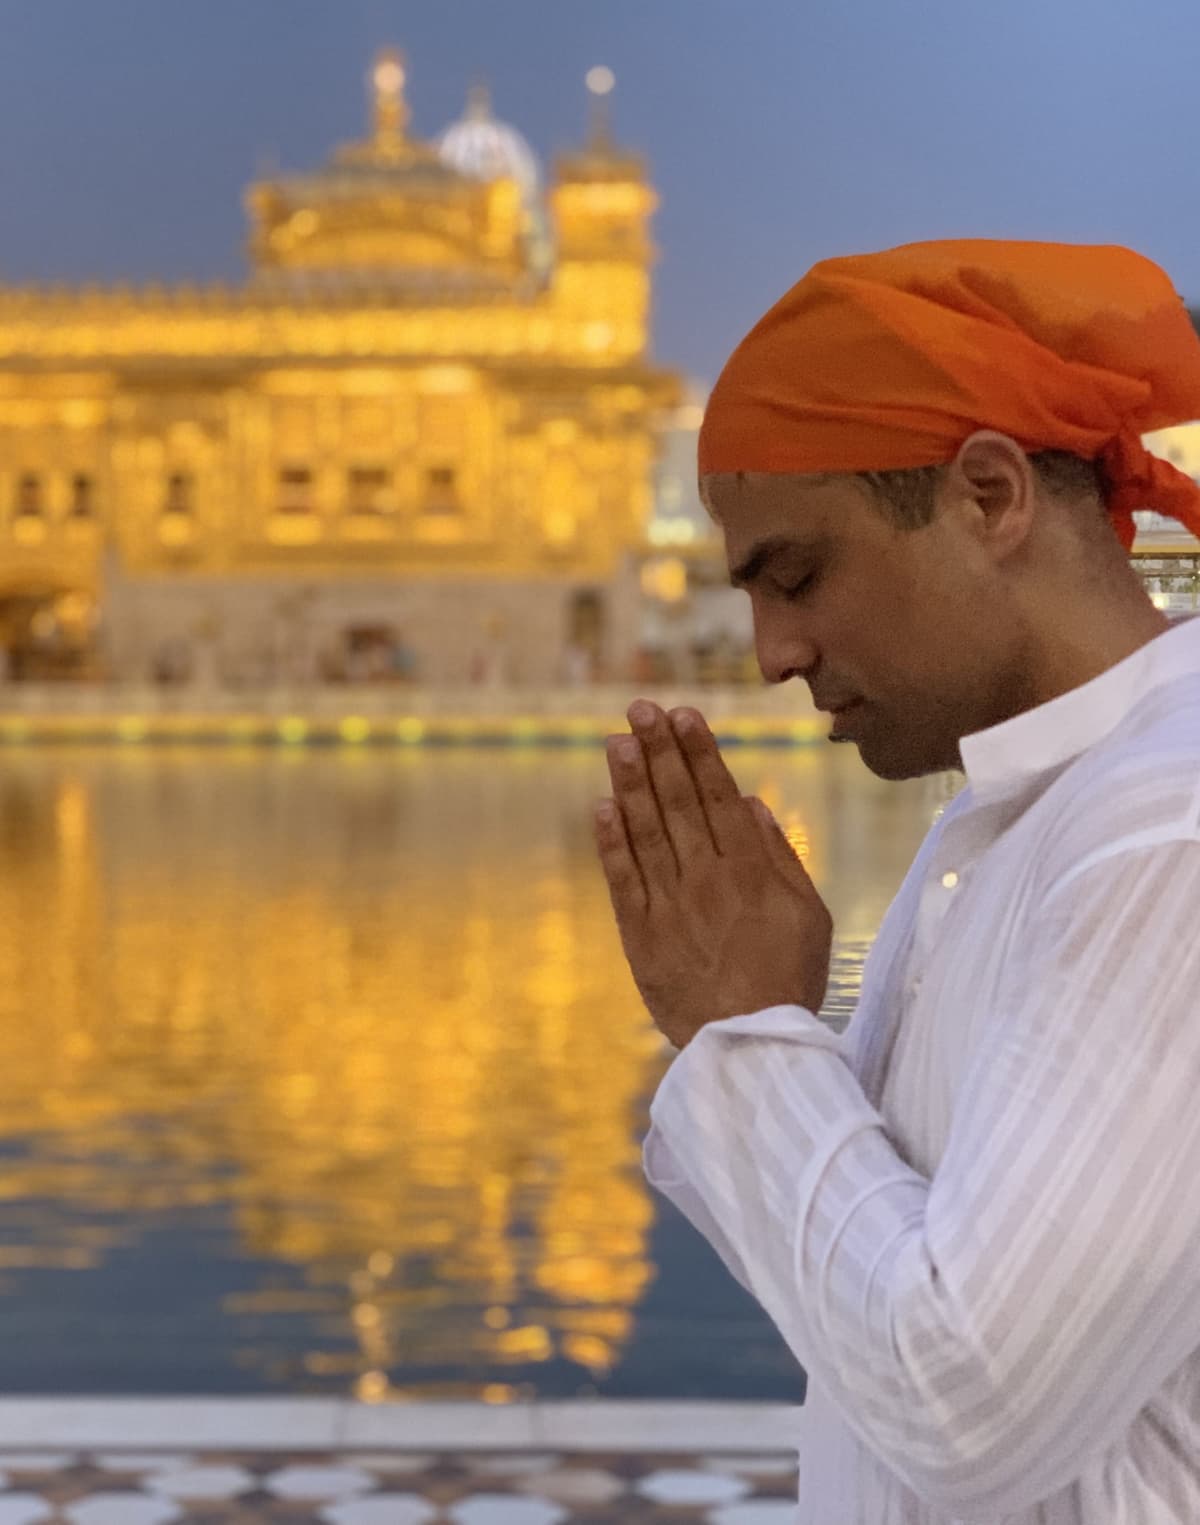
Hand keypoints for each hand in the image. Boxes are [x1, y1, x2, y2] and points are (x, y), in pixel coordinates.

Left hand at [594, 699, 833, 1049]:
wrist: (750, 1046)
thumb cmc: (788, 979)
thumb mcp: (808, 915)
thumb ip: (780, 855)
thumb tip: (750, 804)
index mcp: (750, 870)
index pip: (718, 795)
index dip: (698, 751)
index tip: (683, 714)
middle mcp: (706, 879)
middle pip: (678, 802)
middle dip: (658, 750)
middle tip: (640, 709)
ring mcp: (670, 905)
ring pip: (646, 831)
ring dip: (629, 782)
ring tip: (617, 741)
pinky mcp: (641, 934)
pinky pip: (622, 878)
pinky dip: (610, 840)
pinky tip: (601, 805)